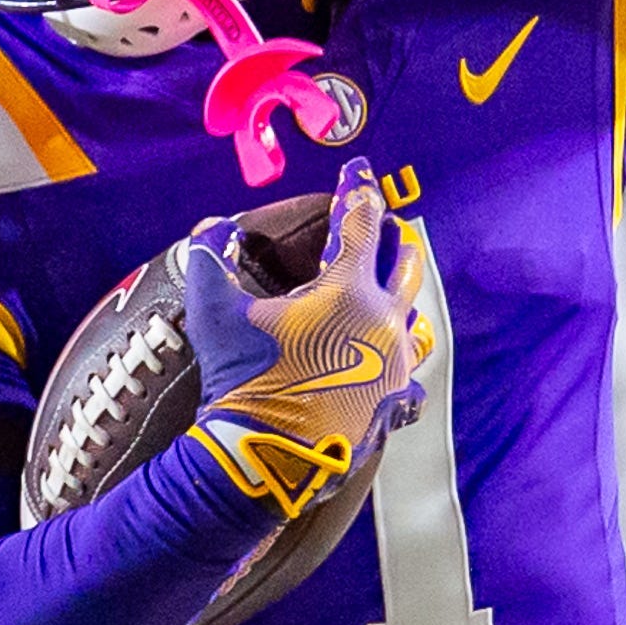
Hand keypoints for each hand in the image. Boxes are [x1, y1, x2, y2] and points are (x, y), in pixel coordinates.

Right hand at [182, 159, 426, 518]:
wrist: (267, 457)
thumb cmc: (245, 379)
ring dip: (404, 295)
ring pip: (414, 318)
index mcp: (348, 290)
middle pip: (404, 265)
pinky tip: (394, 364)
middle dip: (395, 238)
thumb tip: (212, 225)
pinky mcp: (393, 402)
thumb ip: (211, 259)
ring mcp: (394, 365)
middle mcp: (383, 322)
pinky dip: (400, 361)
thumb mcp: (216, 313)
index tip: (358, 167)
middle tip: (388, 224)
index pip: (361, 221)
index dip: (357, 188)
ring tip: (396, 288)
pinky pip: (408, 375)